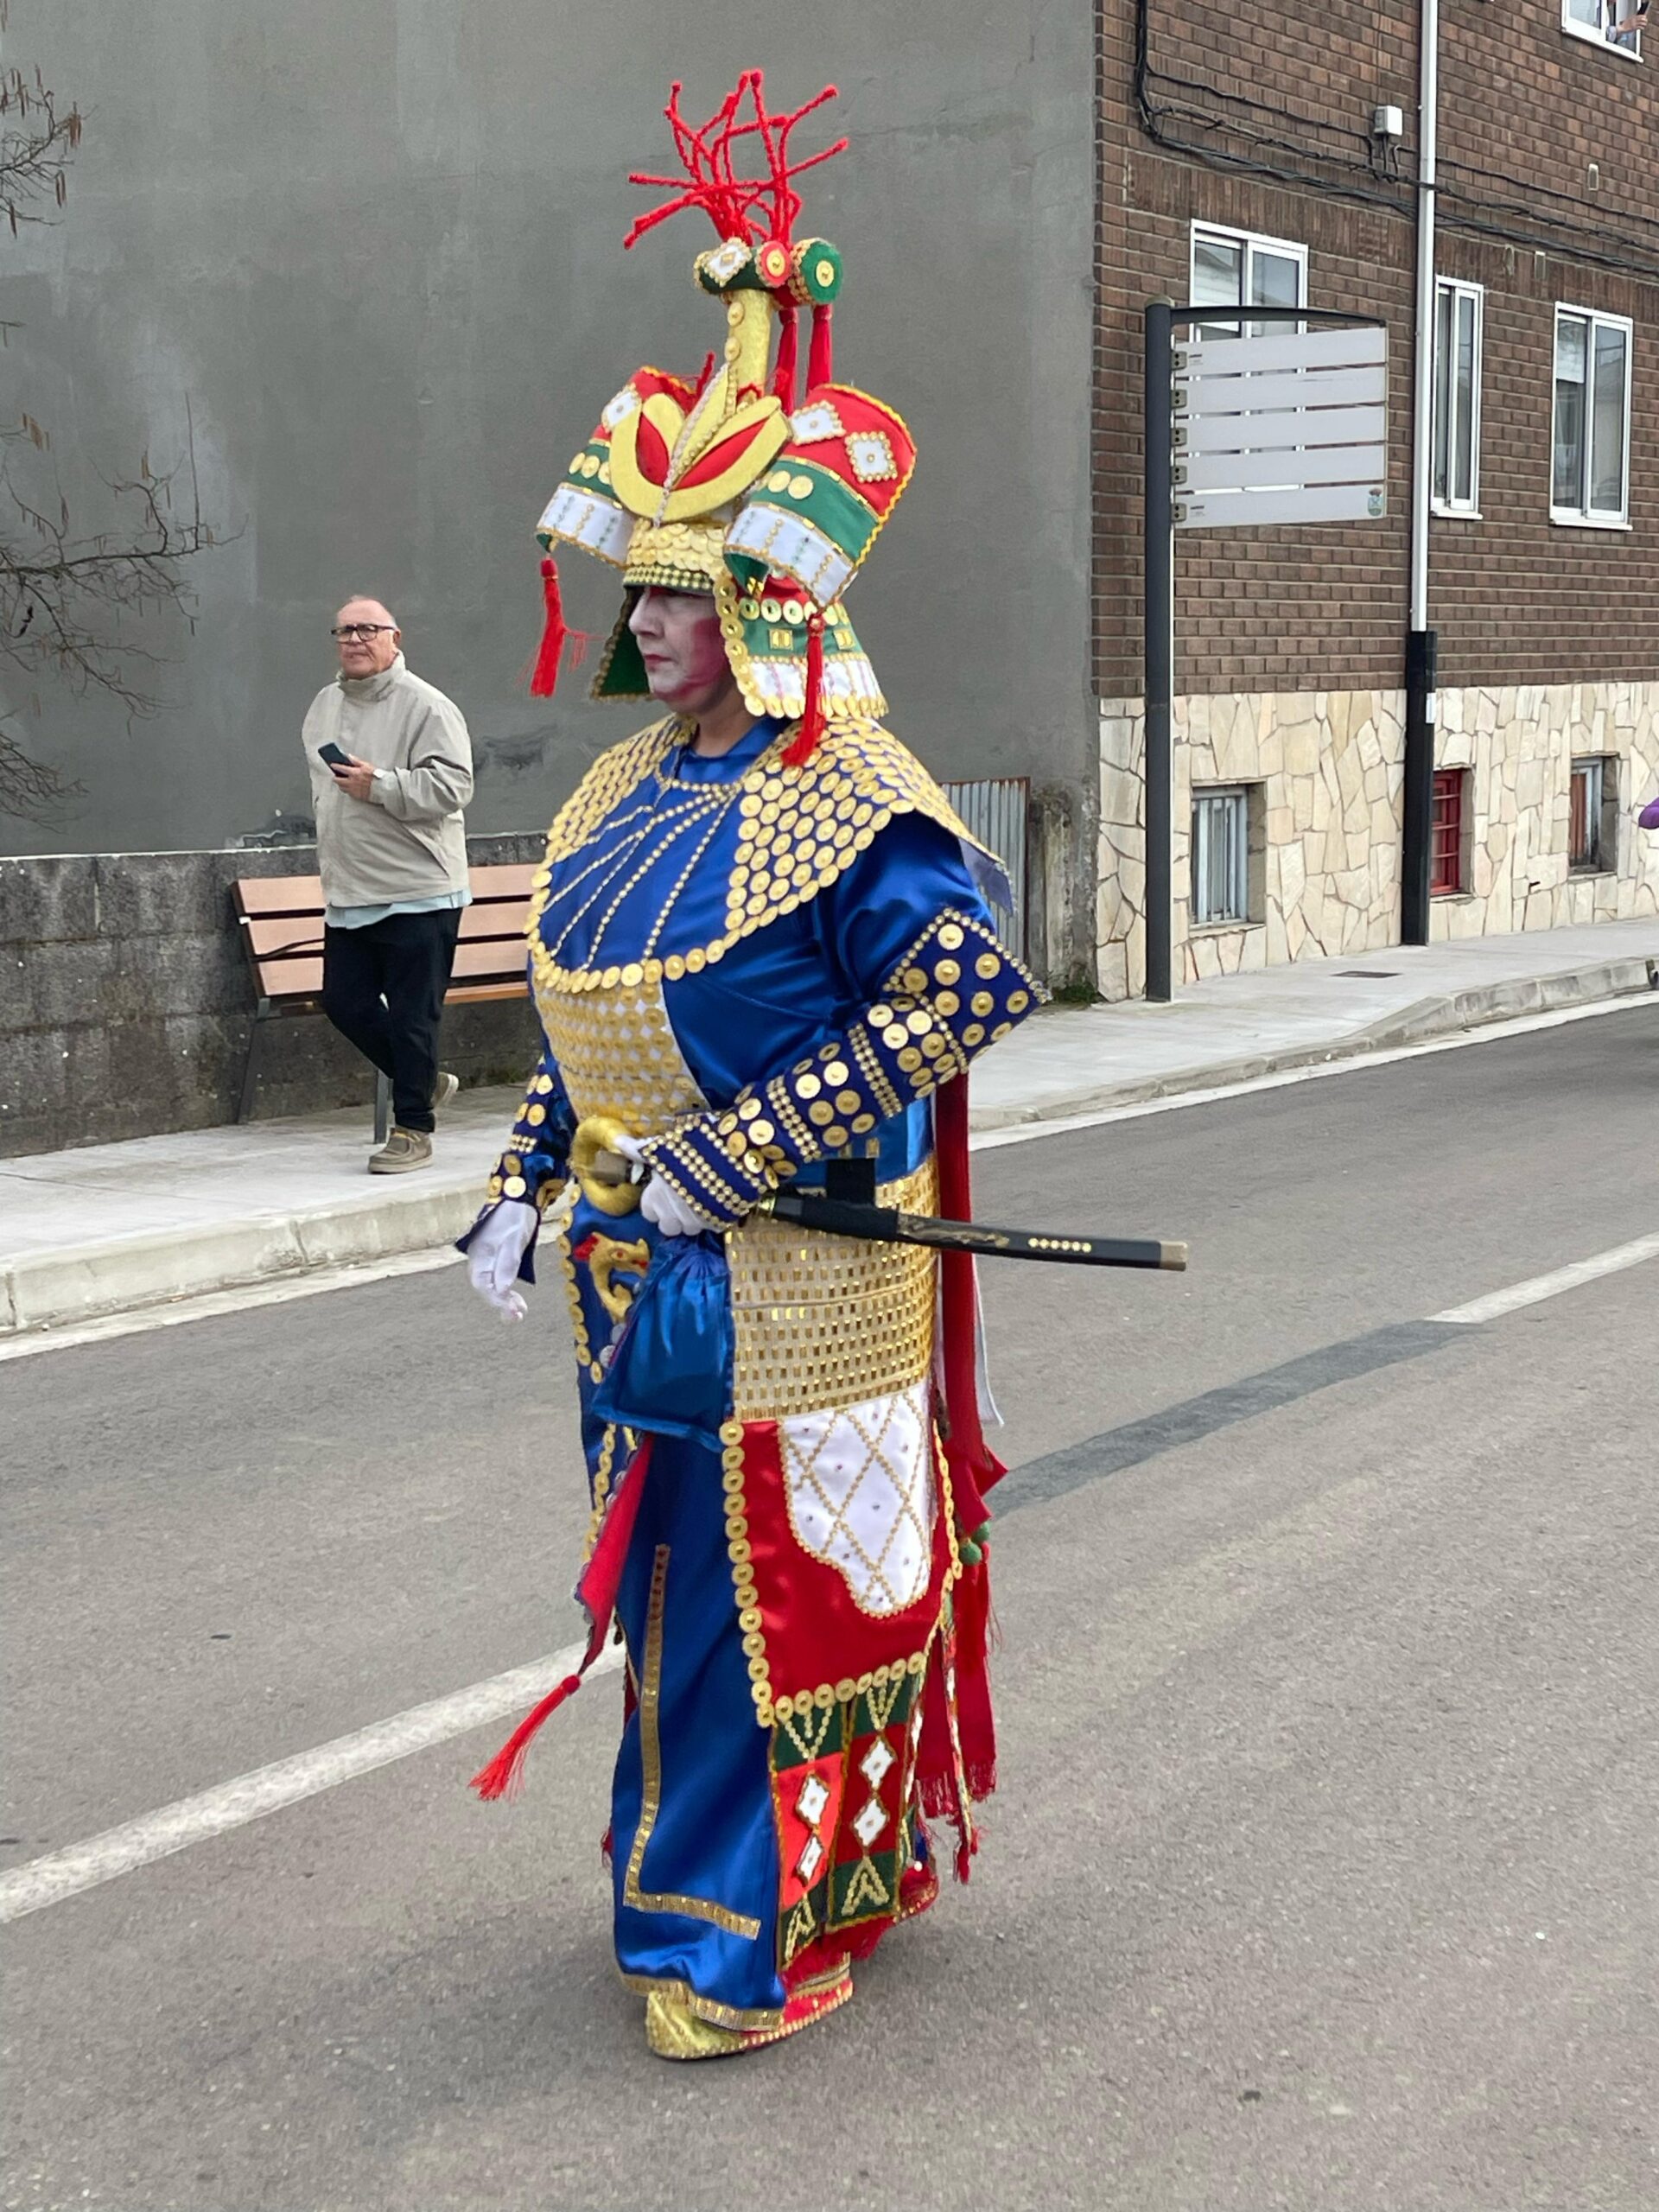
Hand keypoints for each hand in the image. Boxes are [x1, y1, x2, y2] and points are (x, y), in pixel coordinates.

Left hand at [330, 754, 378, 801]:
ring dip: (341, 785)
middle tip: (335, 777)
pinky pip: (348, 793)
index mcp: (354, 773)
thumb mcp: (367, 765)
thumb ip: (356, 761)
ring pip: (342, 788)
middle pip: (338, 780)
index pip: (341, 768)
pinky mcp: (357, 796)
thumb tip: (349, 756)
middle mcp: (351, 782)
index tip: (332, 765)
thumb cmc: (377, 776)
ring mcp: (353, 790)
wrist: (383, 788)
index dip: (335, 766)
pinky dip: (347, 790)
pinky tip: (349, 789)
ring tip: (342, 783)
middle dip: (336, 778)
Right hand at [467, 1198, 536, 1318]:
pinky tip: (515, 1300)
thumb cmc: (516, 1215)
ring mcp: (486, 1258)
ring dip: (504, 1300)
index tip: (512, 1309)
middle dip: (500, 1304)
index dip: (496, 1299)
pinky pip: (496, 1279)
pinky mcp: (495, 1258)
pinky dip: (506, 1291)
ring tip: (520, 1312)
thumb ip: (508, 1263)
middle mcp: (479, 1258)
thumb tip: (503, 1290)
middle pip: (485, 1287)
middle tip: (518, 1316)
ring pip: (490, 1285)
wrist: (518, 1197)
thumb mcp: (515, 1239)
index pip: (483, 1283)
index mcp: (480, 1253)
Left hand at [613, 1135, 710, 1238]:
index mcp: (656, 1197)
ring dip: (693, 1219)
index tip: (664, 1194)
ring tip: (702, 1199)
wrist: (729, 1155)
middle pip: (668, 1228)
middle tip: (683, 1199)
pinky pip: (711, 1226)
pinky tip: (717, 1202)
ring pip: (690, 1229)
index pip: (648, 1214)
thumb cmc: (689, 1149)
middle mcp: (672, 1213)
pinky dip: (712, 1218)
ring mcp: (695, 1220)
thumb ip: (639, 1150)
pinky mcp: (716, 1223)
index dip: (655, 1205)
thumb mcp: (661, 1147)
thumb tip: (616, 1142)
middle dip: (674, 1218)